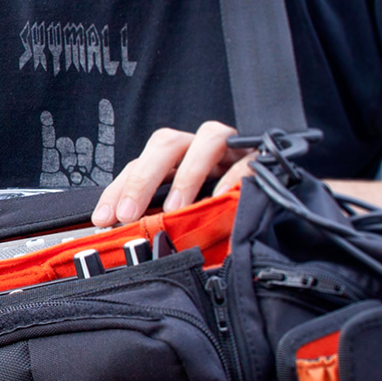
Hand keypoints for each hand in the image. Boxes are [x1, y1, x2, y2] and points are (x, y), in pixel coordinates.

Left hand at [89, 119, 255, 227]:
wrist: (278, 191)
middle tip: (130, 214)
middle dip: (143, 178)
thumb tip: (130, 241)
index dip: (118, 190)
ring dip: (186, 175)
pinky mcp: (260, 156)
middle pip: (165, 144)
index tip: (103, 219)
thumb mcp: (186, 214)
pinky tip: (223, 196)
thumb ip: (163, 222)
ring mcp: (231, 148)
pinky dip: (233, 176)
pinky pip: (246, 160)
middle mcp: (198, 148)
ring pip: (206, 139)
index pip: (138, 165)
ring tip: (174, 208)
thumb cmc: (224, 203)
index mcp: (176, 160)